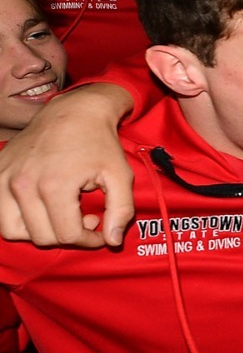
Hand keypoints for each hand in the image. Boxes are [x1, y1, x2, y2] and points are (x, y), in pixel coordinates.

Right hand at [0, 84, 138, 246]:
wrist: (74, 111)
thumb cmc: (99, 143)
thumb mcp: (120, 175)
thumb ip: (121, 211)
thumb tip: (112, 241)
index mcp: (54, 185)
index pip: (66, 235)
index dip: (88, 239)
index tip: (99, 227)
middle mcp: (23, 184)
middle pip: (41, 237)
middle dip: (67, 235)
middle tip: (84, 218)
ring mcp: (4, 178)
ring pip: (12, 230)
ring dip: (39, 231)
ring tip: (60, 215)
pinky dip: (18, 218)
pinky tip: (41, 206)